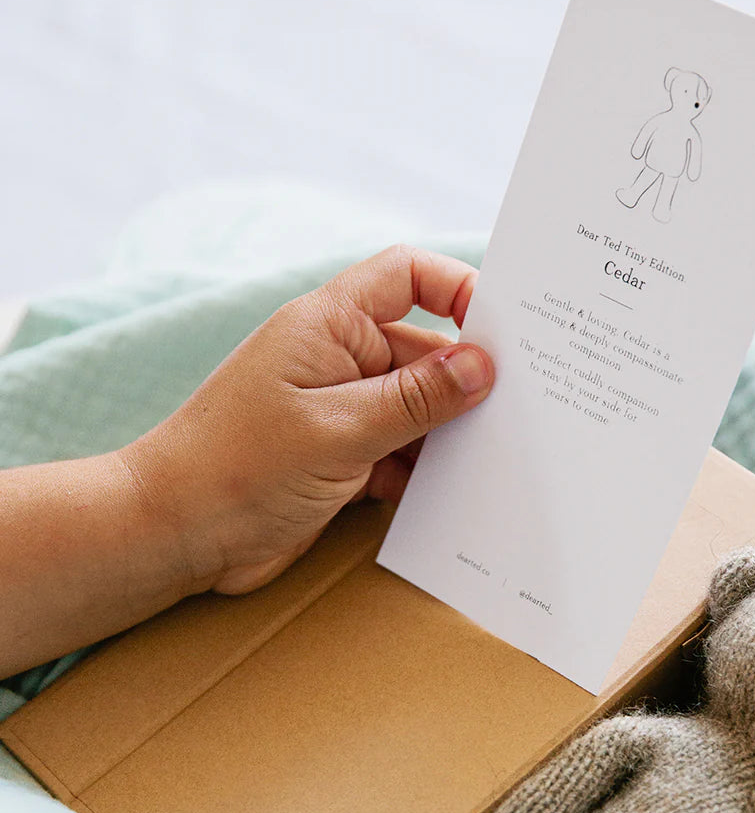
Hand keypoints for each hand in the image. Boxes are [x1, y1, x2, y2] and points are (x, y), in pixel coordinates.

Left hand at [124, 244, 493, 593]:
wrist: (175, 536)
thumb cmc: (238, 467)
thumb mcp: (339, 430)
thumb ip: (415, 398)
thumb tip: (483, 366)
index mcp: (329, 326)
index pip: (406, 276)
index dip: (457, 289)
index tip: (502, 330)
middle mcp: (339, 361)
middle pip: (425, 351)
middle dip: (466, 382)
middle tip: (520, 412)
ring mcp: (342, 412)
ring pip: (418, 409)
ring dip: (447, 434)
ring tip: (491, 459)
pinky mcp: (343, 459)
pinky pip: (401, 453)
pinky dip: (423, 472)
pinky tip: (446, 495)